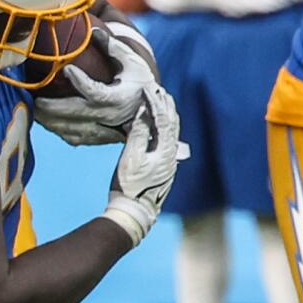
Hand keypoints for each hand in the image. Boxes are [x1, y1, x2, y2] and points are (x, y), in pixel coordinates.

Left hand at [34, 30, 153, 144]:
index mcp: (118, 99)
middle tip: (35, 97)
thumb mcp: (131, 63)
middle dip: (53, 107)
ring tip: (33, 107)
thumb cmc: (139, 83)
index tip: (68, 69)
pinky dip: (57, 129)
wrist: (150, 113)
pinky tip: (44, 119)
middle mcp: (108, 117)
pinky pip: (72, 137)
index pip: (97, 92)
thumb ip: (113, 48)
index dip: (81, 82)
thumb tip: (92, 30)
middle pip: (76, 114)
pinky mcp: (96, 139)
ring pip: (71, 129)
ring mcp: (101, 131)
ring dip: (50, 120)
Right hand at [101, 83, 187, 246]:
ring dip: (166, 115)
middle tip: (160, 89)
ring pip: (172, 133)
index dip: (156, 102)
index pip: (164, 119)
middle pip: (173, 124)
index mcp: (166, 151)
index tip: (149, 88)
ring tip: (162, 102)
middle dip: (166, 105)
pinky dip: (163, 128)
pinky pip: (167, 141)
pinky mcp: (163, 168)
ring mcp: (169, 162)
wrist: (134, 214)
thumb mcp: (131, 157)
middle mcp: (172, 155)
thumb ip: (139, 133)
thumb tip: (144, 112)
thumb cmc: (130, 187)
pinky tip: (158, 126)